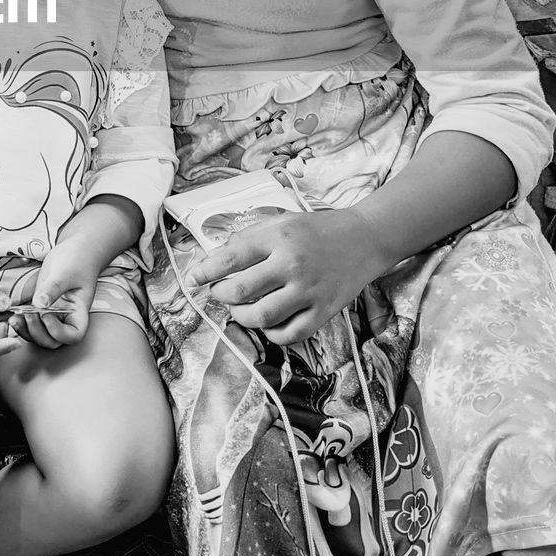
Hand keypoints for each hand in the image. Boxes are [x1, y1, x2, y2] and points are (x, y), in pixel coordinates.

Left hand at [17, 240, 99, 348]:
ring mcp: (53, 313)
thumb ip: (53, 289)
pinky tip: (13, 314)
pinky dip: (22, 322)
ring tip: (15, 318)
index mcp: (78, 312)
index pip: (73, 335)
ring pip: (40, 334)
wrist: (75, 250)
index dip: (59, 332)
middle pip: (53, 340)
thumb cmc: (78, 260)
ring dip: (26, 330)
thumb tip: (39, 304)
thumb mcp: (66, 273)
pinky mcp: (41, 307)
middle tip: (28, 315)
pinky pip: (31, 321)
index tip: (47, 315)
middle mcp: (66, 317)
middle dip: (38, 332)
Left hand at [185, 207, 385, 344]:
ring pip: (261, 317)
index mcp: (278, 238)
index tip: (192, 279)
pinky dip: (271, 333)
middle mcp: (292, 265)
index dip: (205, 271)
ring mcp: (309, 291)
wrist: (364, 239)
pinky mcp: (324, 311)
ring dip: (240, 316)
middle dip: (219, 294)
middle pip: (240, 290)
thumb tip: (216, 257)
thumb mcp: (281, 221)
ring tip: (238, 308)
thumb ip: (249, 238)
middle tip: (217, 292)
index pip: (230, 257)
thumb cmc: (317, 229)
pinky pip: (290, 334)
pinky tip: (266, 323)